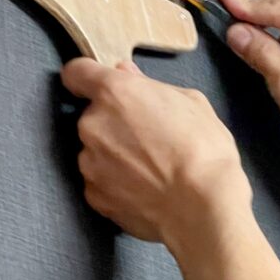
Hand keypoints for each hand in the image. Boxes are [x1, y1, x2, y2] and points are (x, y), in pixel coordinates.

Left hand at [60, 58, 249, 247]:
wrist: (203, 206)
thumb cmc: (203, 148)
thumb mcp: (190, 101)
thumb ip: (149, 84)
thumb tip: (126, 74)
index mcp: (114, 92)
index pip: (76, 72)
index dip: (86, 77)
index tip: (98, 86)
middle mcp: (92, 125)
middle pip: (92, 115)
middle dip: (112, 121)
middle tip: (145, 135)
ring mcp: (89, 163)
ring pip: (94, 150)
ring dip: (112, 154)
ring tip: (148, 167)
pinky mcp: (93, 195)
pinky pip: (99, 181)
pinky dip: (115, 183)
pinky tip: (143, 188)